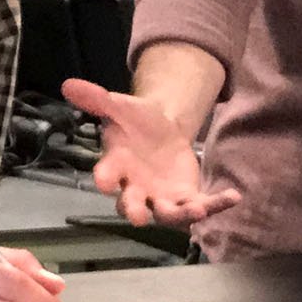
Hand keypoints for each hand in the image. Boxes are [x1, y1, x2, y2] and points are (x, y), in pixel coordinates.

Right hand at [60, 78, 240, 227]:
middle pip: (132, 205)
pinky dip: (216, 204)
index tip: (104, 182)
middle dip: (135, 211)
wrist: (161, 130)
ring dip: (181, 214)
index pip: (106, 175)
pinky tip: (233, 196)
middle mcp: (135, 188)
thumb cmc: (135, 122)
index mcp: (116, 166)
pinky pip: (199, 205)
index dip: (104, 179)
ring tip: (197, 210)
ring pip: (167, 214)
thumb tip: (68, 84)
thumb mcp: (119, 106)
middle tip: (139, 217)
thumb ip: (96, 99)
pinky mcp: (184, 197)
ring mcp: (160, 197)